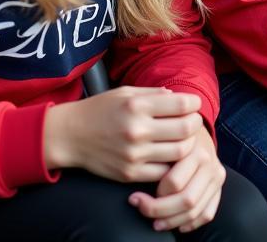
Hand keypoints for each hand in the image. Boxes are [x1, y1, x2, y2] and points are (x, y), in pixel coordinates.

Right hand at [43, 86, 203, 181]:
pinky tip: (168, 155)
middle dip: (195, 123)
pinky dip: (170, 164)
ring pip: (179, 153)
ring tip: (183, 138)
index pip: (182, 105)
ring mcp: (134, 155)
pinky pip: (163, 172)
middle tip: (192, 121)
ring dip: (187, 145)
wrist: (70, 135)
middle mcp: (137, 130)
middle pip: (185, 129)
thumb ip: (154, 94)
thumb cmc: (100, 109)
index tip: (193, 104)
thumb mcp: (126, 93)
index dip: (194, 104)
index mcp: (138, 106)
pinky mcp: (130, 174)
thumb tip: (178, 97)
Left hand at [130, 126, 225, 233]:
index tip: (135, 197)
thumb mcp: (162, 138)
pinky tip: (176, 224)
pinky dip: (191, 223)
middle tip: (143, 210)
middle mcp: (209, 161)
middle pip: (187, 199)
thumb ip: (154, 157)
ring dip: (173, 221)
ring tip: (155, 223)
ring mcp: (217, 175)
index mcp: (195, 148)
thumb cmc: (170, 135)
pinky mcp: (219, 186)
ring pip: (196, 210)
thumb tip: (134, 193)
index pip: (174, 183)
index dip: (154, 194)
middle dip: (161, 211)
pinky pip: (207, 213)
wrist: (194, 127)